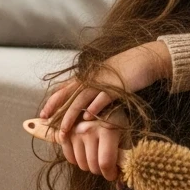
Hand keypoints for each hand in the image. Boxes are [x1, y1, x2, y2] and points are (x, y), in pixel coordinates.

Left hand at [38, 42, 168, 133]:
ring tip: (64, 130)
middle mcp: (92, 78)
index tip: (43, 113)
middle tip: (46, 124)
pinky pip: (103, 98)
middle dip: (56, 109)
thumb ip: (96, 89)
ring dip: (71, 115)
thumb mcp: (107, 78)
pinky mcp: (117, 86)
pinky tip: (88, 118)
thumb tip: (88, 104)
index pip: (66, 88)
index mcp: (89, 76)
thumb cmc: (128, 70)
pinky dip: (95, 107)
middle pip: (69, 94)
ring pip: (82, 99)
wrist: (146, 59)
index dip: (53, 100)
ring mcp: (103, 82)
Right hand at [57, 106, 130, 189]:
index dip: (110, 174)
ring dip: (89, 165)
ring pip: (81, 164)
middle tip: (106, 164)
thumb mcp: (125, 135)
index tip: (113, 174)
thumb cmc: (116, 120)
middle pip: (92, 166)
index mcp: (108, 131)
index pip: (105, 163)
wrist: (99, 100)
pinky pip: (69, 157)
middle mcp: (89, 131)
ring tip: (96, 156)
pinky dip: (77, 160)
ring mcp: (76, 132)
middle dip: (101, 170)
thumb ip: (124, 160)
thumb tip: (121, 187)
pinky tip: (85, 153)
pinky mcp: (66, 132)